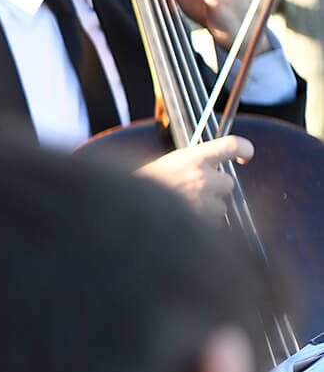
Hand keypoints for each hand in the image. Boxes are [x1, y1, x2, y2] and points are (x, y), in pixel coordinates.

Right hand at [136, 134, 252, 219]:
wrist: (125, 209)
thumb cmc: (143, 187)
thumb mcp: (169, 164)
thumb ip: (194, 164)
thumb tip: (214, 169)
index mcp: (194, 158)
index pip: (232, 145)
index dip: (245, 149)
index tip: (245, 155)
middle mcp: (202, 178)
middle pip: (228, 183)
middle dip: (215, 189)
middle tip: (193, 192)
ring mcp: (203, 202)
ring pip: (220, 207)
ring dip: (207, 209)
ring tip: (182, 208)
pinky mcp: (202, 224)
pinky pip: (212, 225)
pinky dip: (201, 225)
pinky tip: (181, 220)